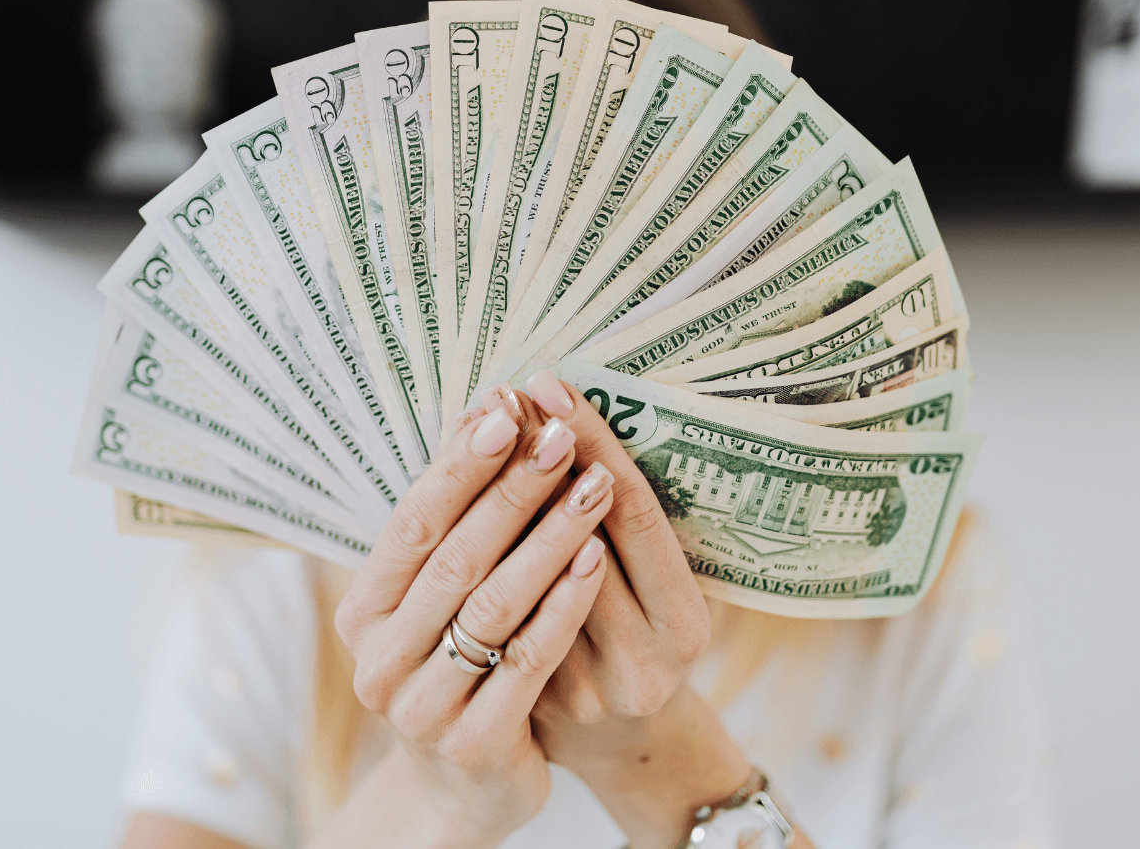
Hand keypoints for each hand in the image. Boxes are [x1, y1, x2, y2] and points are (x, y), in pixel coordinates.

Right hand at [331, 388, 613, 847]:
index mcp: (363, 613)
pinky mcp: (476, 743)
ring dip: (548, 539)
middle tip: (561, 437)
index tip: (505, 410)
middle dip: (512, 492)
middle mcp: (379, 661)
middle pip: (454, 560)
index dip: (458, 468)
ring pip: (494, 606)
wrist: (464, 789)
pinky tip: (598, 559)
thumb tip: (479, 410)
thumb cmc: (458, 666)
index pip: (411, 525)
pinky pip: (529, 660)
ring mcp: (424, 708)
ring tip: (594, 485)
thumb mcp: (442, 599)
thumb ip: (457, 518)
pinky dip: (565, 605)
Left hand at [519, 369, 754, 848]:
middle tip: (506, 392)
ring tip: (478, 428)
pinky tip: (454, 501)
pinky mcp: (524, 710)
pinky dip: (472, 553)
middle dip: (537, 461)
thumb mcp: (659, 586)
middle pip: (577, 541)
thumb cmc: (641, 641)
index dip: (596, 446)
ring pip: (522, 579)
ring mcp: (578, 693)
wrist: (619, 752)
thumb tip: (569, 416)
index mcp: (686, 626)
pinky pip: (490, 614)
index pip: (637, 518)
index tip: (556, 386)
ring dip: (495, 497)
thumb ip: (629, 522)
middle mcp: (639, 664)